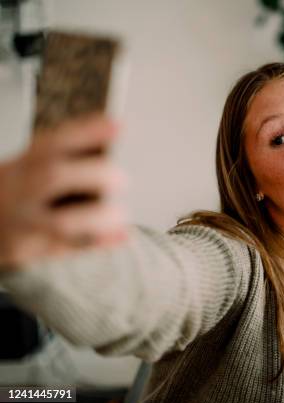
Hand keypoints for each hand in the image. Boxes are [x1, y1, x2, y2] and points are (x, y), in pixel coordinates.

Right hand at [0, 114, 128, 268]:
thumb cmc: (15, 194)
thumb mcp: (26, 169)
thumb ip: (62, 158)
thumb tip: (114, 137)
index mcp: (19, 166)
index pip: (52, 143)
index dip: (86, 132)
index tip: (118, 125)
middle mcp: (17, 192)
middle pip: (53, 177)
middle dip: (95, 174)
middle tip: (122, 179)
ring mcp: (22, 224)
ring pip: (62, 221)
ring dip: (100, 216)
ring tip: (120, 212)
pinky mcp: (29, 251)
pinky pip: (69, 249)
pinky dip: (99, 242)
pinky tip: (122, 235)